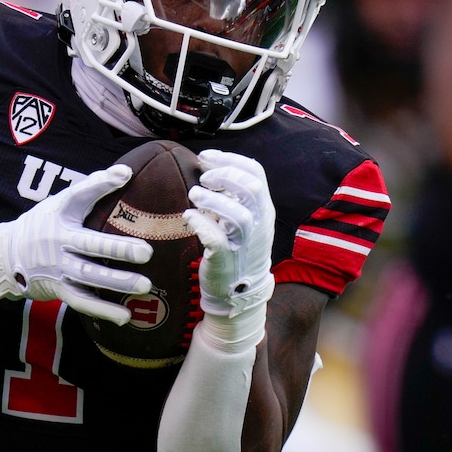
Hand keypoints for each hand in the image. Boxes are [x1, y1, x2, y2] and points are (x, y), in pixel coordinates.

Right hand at [0, 164, 152, 324]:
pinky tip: (125, 317)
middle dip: (118, 250)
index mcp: (61, 217)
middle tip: (147, 252)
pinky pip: (83, 301)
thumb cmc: (42, 224)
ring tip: (144, 285)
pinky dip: (103, 310)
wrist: (6, 256)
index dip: (100, 185)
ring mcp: (58, 269)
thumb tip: (126, 172)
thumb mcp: (59, 202)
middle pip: (90, 246)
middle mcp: (59, 243)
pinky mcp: (59, 290)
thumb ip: (92, 187)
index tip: (125, 175)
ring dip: (117, 283)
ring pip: (89, 277)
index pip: (80, 196)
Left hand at [184, 150, 274, 320]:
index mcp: (263, 211)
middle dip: (225, 175)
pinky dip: (202, 224)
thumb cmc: (236, 251)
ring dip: (212, 200)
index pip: (256, 174)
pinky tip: (189, 217)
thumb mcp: (245, 221)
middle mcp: (258, 226)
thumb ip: (234, 196)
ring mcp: (244, 244)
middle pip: (251, 189)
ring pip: (238, 216)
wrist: (237, 294)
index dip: (230, 159)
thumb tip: (211, 166)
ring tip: (194, 195)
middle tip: (203, 177)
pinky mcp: (226, 261)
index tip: (206, 157)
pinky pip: (217, 239)